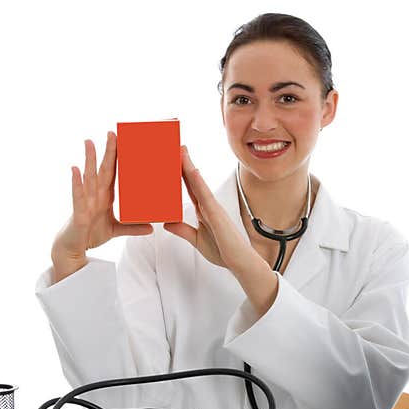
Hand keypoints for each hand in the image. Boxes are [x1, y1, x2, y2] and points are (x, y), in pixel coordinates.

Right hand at [51, 132, 152, 265]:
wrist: (73, 249)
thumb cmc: (90, 234)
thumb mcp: (115, 230)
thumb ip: (132, 228)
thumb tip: (151, 228)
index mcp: (104, 196)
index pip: (112, 173)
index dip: (117, 158)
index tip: (123, 141)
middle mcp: (95, 195)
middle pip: (102, 170)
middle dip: (107, 152)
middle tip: (111, 132)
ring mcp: (86, 202)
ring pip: (89, 177)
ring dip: (90, 160)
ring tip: (90, 142)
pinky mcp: (78, 212)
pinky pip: (78, 196)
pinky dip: (76, 182)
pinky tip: (75, 169)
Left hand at [164, 147, 258, 274]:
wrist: (240, 263)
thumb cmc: (224, 251)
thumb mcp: (196, 239)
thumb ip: (183, 230)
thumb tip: (168, 223)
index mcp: (204, 211)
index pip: (190, 188)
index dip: (181, 174)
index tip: (174, 159)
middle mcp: (209, 205)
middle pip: (193, 180)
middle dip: (185, 163)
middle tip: (176, 146)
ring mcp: (213, 208)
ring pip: (198, 183)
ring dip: (189, 167)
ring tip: (181, 151)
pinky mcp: (217, 214)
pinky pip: (205, 195)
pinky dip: (198, 183)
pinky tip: (193, 171)